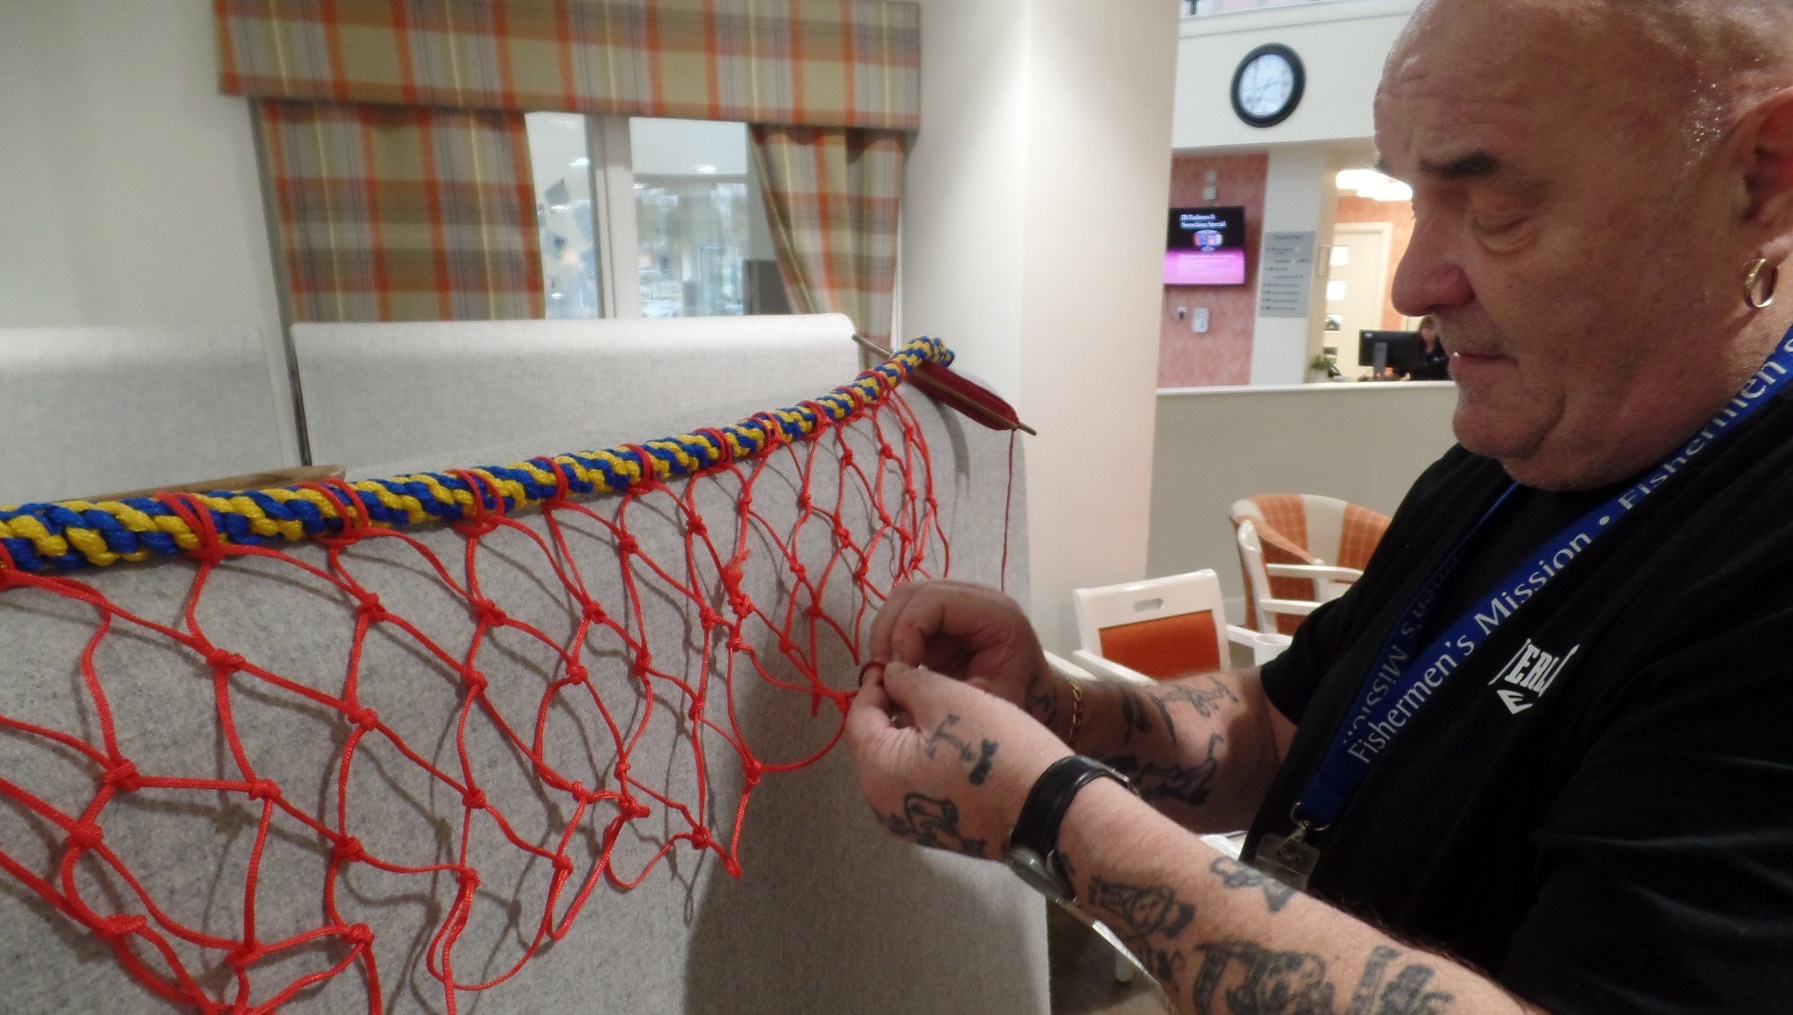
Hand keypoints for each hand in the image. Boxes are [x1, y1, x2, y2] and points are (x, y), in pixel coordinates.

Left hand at [845, 662, 1070, 859]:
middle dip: (896, 711)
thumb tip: (887, 676)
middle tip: (928, 686)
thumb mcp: (948, 698)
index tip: (900, 665)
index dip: (877, 686)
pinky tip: (958, 745)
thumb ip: (907, 682)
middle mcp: (880, 805)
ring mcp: (905, 824)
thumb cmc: (993, 748)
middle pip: (875, 743)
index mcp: (875, 771)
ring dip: (913, 736)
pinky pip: (916, 786)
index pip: (858, 717)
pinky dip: (927, 762)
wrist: (1045, 808)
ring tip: (948, 712)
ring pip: (896, 764)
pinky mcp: (932, 833)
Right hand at [869, 580, 1058, 719]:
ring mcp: (958, 603)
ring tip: (884, 672)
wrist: (1039, 699)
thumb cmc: (1023, 703)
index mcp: (995, 613)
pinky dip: (893, 640)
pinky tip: (894, 669)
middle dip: (889, 631)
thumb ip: (945, 691)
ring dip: (886, 634)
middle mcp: (976, 597)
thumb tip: (895, 680)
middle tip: (881, 672)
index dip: (905, 632)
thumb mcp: (990, 704)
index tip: (896, 673)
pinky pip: (907, 616)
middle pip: (912, 593)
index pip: (933, 601)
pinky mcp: (944, 617)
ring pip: (903, 600)